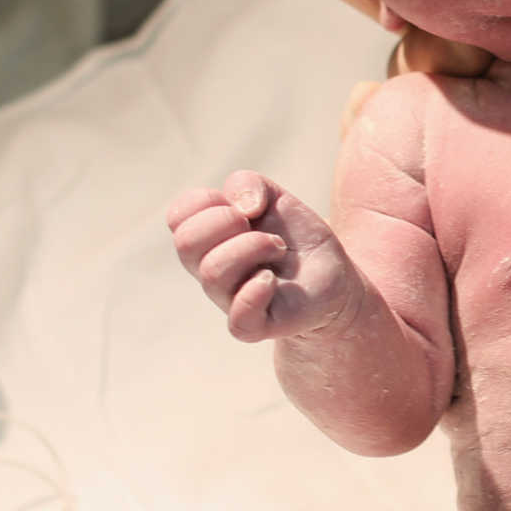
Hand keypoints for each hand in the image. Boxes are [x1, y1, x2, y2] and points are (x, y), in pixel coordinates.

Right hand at [166, 170, 353, 341]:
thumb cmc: (294, 237)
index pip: (179, 216)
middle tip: (259, 226)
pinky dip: (254, 292)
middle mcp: (210, 271)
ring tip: (278, 246)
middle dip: (226, 220)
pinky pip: (238, 321)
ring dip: (254, 246)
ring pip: (213, 272)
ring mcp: (230, 300)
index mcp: (207, 240)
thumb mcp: (275, 196)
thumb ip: (247, 184)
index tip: (242, 207)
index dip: (207, 201)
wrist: (332, 272)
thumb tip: (241, 207)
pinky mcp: (256, 326)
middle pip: (186, 242)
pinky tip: (271, 279)